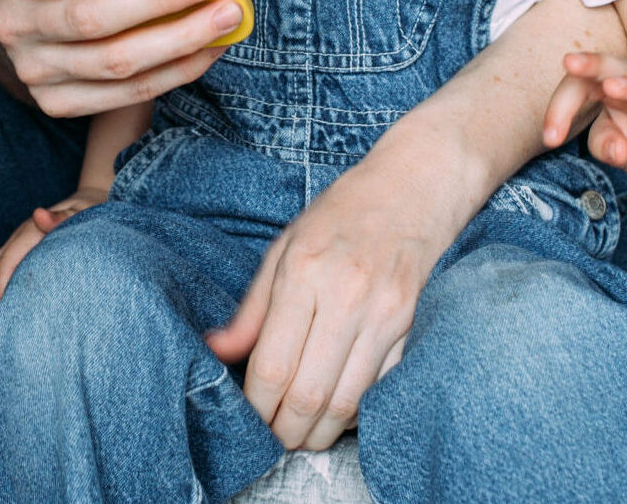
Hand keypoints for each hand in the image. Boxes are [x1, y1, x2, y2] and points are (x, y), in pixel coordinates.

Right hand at [0, 0, 242, 116]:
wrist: (27, 22)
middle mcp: (15, 26)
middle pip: (89, 18)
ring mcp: (36, 71)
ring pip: (115, 63)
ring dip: (180, 39)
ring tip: (225, 16)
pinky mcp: (60, 103)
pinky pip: (127, 93)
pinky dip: (176, 70)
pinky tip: (209, 47)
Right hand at [0, 184, 108, 331]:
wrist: (87, 205)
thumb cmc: (87, 213)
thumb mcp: (80, 215)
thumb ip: (60, 218)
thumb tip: (38, 214)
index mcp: (29, 232)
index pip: (4, 264)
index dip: (0, 291)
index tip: (6, 318)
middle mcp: (16, 240)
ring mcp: (14, 249)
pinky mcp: (16, 259)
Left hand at [205, 163, 453, 451]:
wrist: (411, 188)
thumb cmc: (339, 215)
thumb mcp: (285, 246)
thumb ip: (251, 308)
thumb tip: (215, 351)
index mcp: (304, 271)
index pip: (273, 365)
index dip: (256, 406)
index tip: (247, 417)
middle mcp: (345, 295)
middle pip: (307, 394)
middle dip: (285, 430)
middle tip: (272, 436)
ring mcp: (383, 313)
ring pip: (345, 402)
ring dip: (319, 432)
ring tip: (301, 433)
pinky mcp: (408, 325)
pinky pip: (377, 388)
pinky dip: (353, 412)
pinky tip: (335, 410)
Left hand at [543, 52, 626, 194]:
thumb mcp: (619, 149)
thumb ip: (605, 145)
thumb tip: (613, 150)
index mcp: (616, 89)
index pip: (583, 86)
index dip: (562, 107)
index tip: (549, 138)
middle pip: (618, 70)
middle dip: (594, 65)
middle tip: (570, 61)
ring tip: (612, 87)